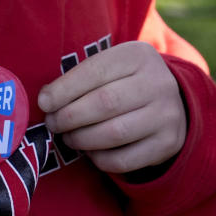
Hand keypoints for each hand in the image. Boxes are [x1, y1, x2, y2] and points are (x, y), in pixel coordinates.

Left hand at [38, 41, 185, 173]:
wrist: (171, 102)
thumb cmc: (124, 81)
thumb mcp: (110, 67)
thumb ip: (81, 78)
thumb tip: (46, 100)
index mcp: (138, 55)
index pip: (95, 72)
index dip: (64, 89)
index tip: (44, 102)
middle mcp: (158, 82)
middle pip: (104, 103)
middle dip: (70, 116)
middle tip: (52, 123)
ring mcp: (167, 115)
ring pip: (114, 133)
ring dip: (82, 139)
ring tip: (68, 137)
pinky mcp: (169, 143)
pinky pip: (125, 159)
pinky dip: (100, 159)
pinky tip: (90, 152)